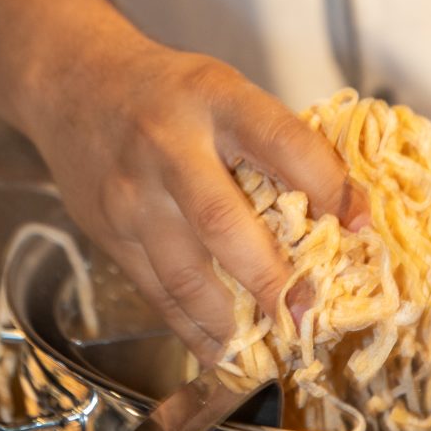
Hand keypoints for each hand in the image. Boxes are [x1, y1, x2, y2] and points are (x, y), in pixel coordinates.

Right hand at [24, 22, 370, 363]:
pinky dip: (193, 329)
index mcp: (215, 100)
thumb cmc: (166, 92)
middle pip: (222, 221)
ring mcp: (132, 194)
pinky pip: (157, 293)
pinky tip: (224, 349)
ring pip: (185, 273)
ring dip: (232, 320)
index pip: (280, 142)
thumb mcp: (224, 91)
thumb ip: (272, 143)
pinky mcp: (109, 232)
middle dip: (270, 277)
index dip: (326, 186)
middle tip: (305, 313)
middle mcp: (169, 146)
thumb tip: (341, 213)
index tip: (359, 226)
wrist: (72, 82)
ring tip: (271, 343)